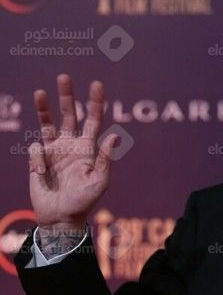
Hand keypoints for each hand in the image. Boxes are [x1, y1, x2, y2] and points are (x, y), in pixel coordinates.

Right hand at [27, 73, 118, 227]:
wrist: (60, 217)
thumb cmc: (83, 202)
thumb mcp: (99, 182)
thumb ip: (106, 159)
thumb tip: (114, 136)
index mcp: (88, 148)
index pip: (93, 120)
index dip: (95, 103)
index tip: (96, 84)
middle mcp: (70, 145)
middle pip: (69, 114)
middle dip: (67, 96)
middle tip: (64, 76)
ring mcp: (53, 151)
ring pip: (47, 122)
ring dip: (44, 107)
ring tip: (40, 92)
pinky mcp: (38, 159)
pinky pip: (36, 149)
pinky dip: (38, 160)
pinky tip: (43, 174)